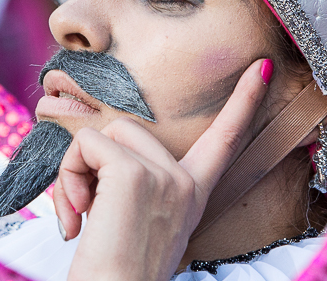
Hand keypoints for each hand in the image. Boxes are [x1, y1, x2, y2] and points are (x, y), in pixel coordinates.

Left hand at [52, 58, 272, 280]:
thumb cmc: (115, 271)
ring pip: (103, 134)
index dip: (243, 102)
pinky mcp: (133, 173)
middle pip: (129, 128)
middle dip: (94, 162)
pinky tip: (74, 217)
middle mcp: (184, 183)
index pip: (223, 140)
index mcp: (192, 195)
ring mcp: (164, 176)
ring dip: (75, 170)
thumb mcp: (140, 221)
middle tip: (88, 210)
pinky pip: (85, 144)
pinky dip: (66, 175)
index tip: (260, 66)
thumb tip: (96, 150)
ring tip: (81, 214)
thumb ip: (137, 183)